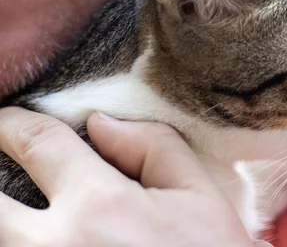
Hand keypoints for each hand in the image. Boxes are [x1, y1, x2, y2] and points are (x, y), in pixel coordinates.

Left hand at [0, 108, 270, 246]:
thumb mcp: (198, 192)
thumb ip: (152, 145)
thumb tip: (100, 124)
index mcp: (99, 206)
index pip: (38, 144)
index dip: (14, 125)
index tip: (9, 121)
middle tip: (0, 157)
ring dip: (6, 220)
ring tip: (20, 205)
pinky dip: (22, 240)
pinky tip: (35, 234)